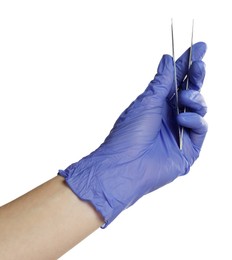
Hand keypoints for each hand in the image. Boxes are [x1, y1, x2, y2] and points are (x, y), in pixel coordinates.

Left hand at [59, 42, 206, 226]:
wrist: (125, 164)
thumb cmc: (129, 132)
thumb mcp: (147, 101)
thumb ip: (162, 81)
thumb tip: (167, 59)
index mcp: (158, 104)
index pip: (177, 81)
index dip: (188, 64)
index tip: (200, 47)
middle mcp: (170, 116)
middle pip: (191, 91)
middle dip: (196, 76)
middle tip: (198, 65)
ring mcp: (180, 131)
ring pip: (199, 108)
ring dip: (195, 98)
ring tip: (185, 97)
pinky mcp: (188, 148)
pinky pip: (200, 128)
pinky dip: (194, 120)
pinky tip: (182, 119)